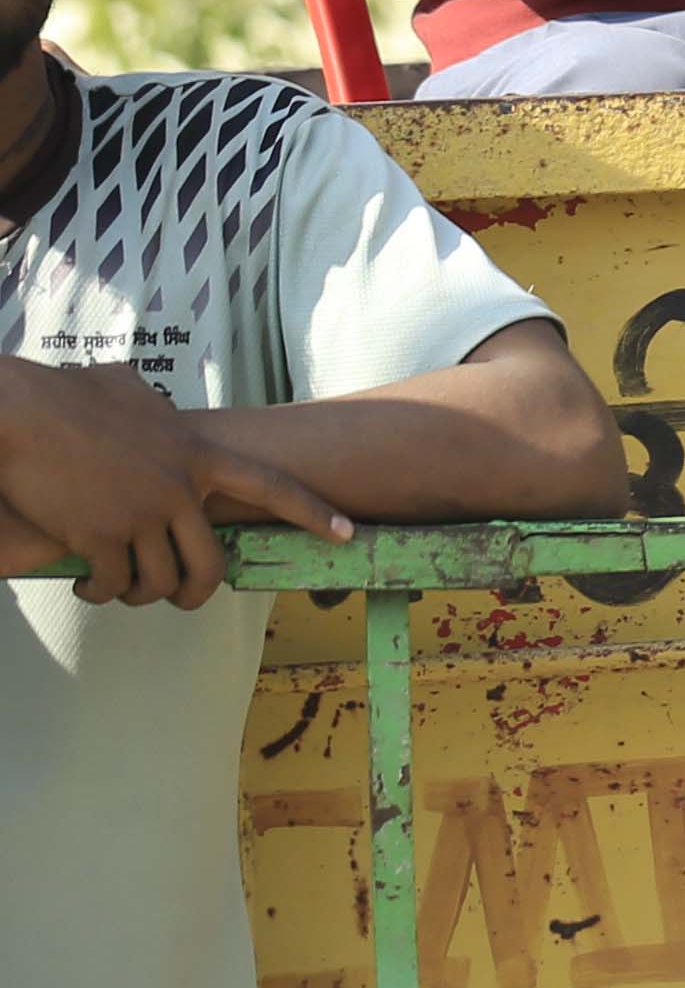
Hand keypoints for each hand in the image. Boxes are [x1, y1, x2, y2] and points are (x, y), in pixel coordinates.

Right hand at [0, 354, 351, 609]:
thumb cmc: (67, 395)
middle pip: (211, 564)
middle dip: (198, 592)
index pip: (272, 485)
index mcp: (197, 453)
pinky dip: (100, 593)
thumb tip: (157, 405)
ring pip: (160, 583)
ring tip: (118, 586)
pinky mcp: (100, 537)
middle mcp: (179, 488)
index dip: (312, 512)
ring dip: (139, 595)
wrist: (22, 413)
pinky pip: (113, 586)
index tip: (348, 534)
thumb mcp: (128, 390)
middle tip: (180, 597)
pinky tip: (86, 584)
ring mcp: (141, 515)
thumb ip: (156, 407)